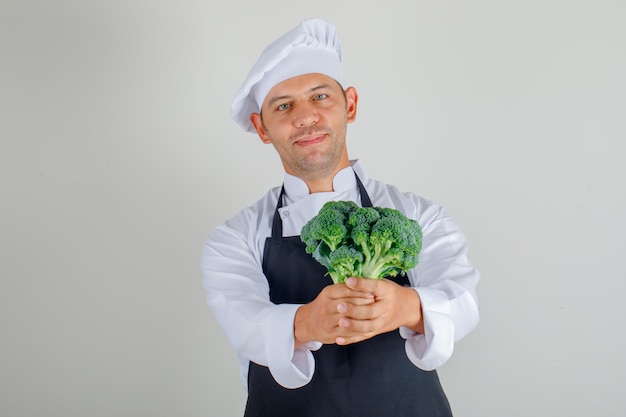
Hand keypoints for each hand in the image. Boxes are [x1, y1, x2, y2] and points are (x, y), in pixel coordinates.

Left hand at [294, 277, 423, 347]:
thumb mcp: (382, 282)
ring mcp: (383, 321)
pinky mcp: (377, 331)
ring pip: (368, 326)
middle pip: (371, 311)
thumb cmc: (388, 292)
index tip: (349, 281)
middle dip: (355, 310)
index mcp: (387, 291)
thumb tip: (347, 277)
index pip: (375, 286)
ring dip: (353, 325)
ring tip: (340, 321)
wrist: (407, 308)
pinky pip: (363, 336)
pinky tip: (339, 339)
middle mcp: (386, 307)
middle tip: (340, 306)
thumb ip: (367, 281)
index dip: (362, 284)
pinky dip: (350, 339)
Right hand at [294, 282, 374, 347]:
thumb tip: (363, 283)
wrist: (307, 322)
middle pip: (348, 304)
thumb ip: (344, 288)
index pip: (345, 290)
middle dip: (364, 303)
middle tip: (376, 302)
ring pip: (349, 318)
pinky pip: (348, 332)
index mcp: (327, 293)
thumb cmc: (323, 305)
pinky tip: (367, 326)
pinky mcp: (331, 334)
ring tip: (373, 314)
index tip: (372, 292)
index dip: (360, 291)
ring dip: (362, 317)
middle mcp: (326, 307)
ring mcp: (328, 321)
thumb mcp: (329, 293)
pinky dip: (358, 329)